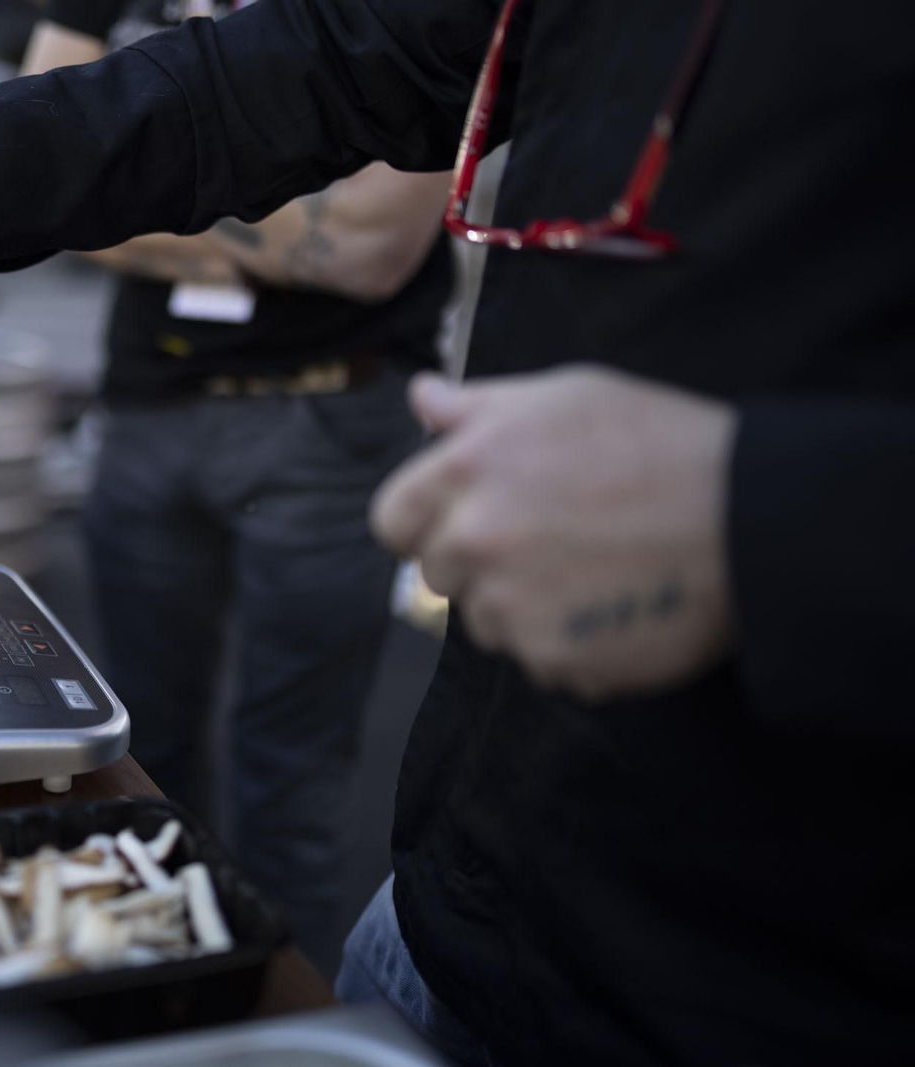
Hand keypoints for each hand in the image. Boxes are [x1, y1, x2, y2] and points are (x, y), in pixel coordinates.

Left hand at [373, 366, 738, 700]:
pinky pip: (538, 661)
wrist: (754, 517)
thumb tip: (422, 400)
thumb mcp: (567, 395)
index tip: (466, 520)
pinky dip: (569, 645)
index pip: (392, 520)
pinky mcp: (553, 659)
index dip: (426, 521)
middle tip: (551, 540)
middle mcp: (476, 540)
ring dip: (523, 608)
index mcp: (467, 470)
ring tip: (592, 571)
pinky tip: (614, 605)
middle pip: (439, 574)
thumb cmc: (661, 443)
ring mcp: (511, 607)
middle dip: (478, 562)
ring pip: (486, 622)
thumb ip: (480, 405)